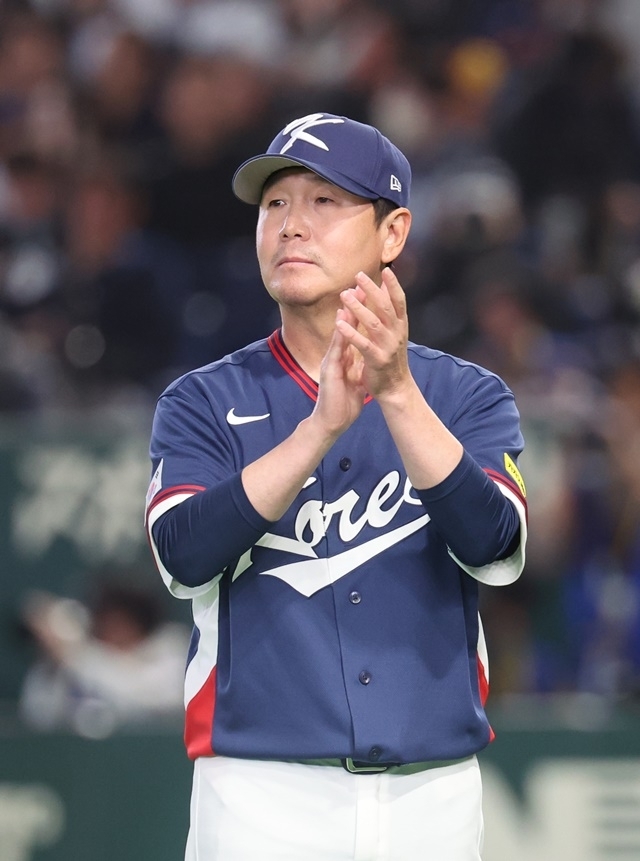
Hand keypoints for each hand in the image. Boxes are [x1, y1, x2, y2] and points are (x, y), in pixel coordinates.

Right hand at [312, 302, 365, 438]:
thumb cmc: (343, 403)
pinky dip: (339, 337)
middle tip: (362, 286)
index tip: (372, 297)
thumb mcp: (353, 380)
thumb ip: (356, 367)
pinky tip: (342, 324)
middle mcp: (337, 355)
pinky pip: (335, 351)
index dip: (363, 314)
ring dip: (346, 316)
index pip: (354, 332)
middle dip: (356, 307)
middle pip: (347, 327)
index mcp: (345, 357)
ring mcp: (331, 361)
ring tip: (351, 296)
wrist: (331, 422)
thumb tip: (364, 357)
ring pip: (339, 334)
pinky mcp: (329, 370)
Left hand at [335, 267, 410, 400]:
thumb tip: (386, 288)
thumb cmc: (391, 358)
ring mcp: (387, 346)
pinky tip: (339, 323)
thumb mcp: (394, 333)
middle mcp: (397, 334)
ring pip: (373, 323)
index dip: (393, 285)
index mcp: (401, 326)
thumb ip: (389, 313)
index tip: (386, 270)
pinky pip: (362, 344)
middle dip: (372, 290)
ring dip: (358, 308)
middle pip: (385, 307)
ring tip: (344, 295)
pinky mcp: (376, 359)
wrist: (396, 388)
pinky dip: (350, 332)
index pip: (399, 301)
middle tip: (358, 276)